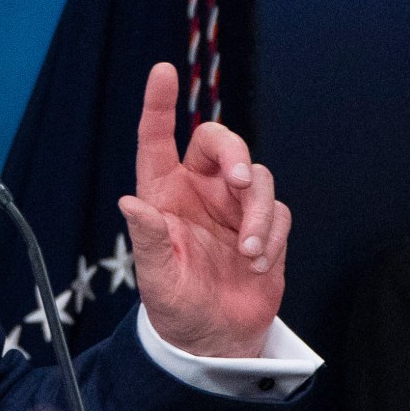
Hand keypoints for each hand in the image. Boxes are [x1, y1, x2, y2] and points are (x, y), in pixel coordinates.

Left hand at [121, 62, 288, 357]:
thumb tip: (130, 203)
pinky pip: (279, 211)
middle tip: (241, 184)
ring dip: (258, 212)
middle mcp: (198, 191)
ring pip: (258, 177)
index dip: (159, 104)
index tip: (163, 72)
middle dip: (236, 156)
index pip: (158, 139)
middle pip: (221, 143)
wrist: (215, 338)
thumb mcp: (156, 278)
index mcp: (162, 194)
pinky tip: (257, 263)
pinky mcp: (265, 226)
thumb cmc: (176, 306)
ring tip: (249, 252)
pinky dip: (273, 234)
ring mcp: (233, 207)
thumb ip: (147, 239)